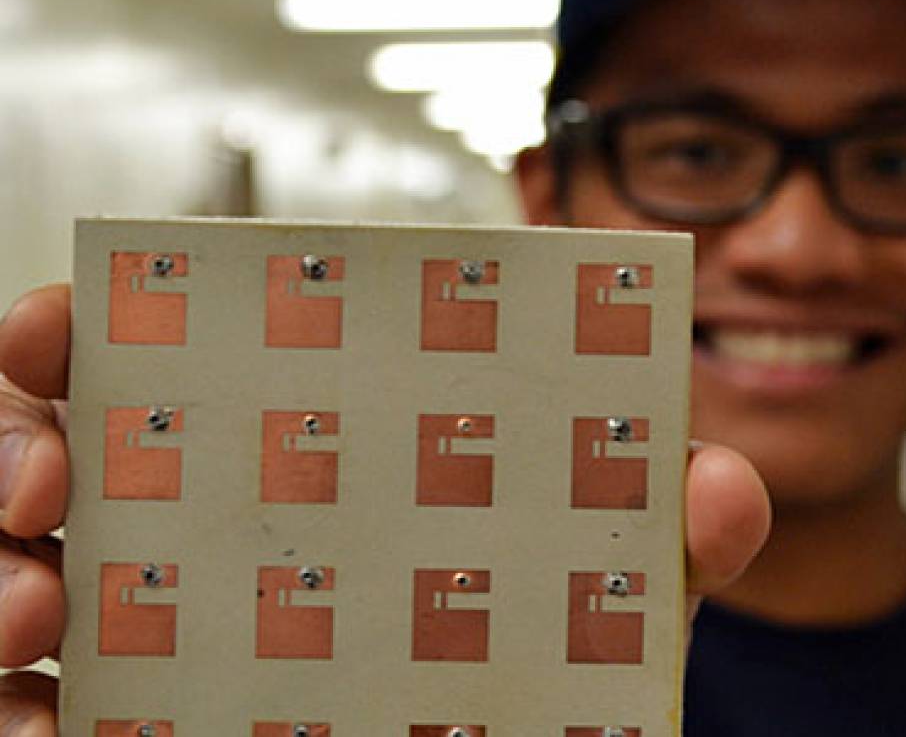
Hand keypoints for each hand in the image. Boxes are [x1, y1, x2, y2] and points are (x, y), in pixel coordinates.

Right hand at [0, 283, 769, 733]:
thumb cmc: (549, 658)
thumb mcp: (612, 590)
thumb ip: (666, 535)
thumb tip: (719, 491)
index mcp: (298, 462)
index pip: (163, 368)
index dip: (84, 335)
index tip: (62, 324)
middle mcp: (201, 541)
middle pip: (53, 459)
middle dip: (15, 446)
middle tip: (52, 480)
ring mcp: (151, 647)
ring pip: (12, 587)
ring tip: (32, 608)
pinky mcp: (125, 733)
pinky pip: (25, 717)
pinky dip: (13, 712)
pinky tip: (39, 716)